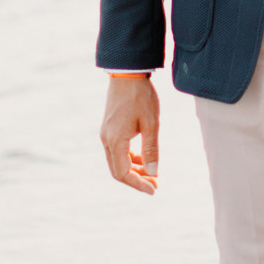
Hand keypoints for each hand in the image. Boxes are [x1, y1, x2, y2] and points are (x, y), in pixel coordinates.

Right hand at [100, 74, 159, 193]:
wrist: (127, 73)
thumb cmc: (141, 96)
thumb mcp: (151, 123)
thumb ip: (151, 149)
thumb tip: (153, 173)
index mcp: (115, 141)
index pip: (123, 174)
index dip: (138, 184)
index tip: (154, 190)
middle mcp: (107, 140)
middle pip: (118, 170)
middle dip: (137, 180)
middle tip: (156, 184)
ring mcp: (107, 133)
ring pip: (118, 161)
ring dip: (135, 170)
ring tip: (153, 174)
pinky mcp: (110, 128)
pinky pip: (118, 150)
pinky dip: (131, 158)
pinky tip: (145, 158)